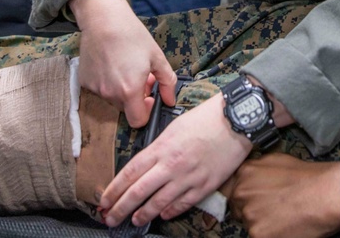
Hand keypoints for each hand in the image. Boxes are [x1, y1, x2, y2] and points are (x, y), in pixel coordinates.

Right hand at [72, 0, 176, 127]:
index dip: (146, 112)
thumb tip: (170, 101)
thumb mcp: (157, 57)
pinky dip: (108, 82)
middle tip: (141, 77)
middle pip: (126, 109)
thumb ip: (167, 83)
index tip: (149, 97)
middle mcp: (110, 93)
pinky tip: (111, 64)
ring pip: (113, 99)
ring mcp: (95, 88)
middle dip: (135, 98)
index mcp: (130, 91)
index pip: (138, 121)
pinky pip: (100, 89)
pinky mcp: (85, 81)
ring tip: (126, 67)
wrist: (104, 20)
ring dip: (121, 90)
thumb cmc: (133, 36)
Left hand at [99, 94, 251, 227]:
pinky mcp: (205, 185)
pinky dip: (170, 211)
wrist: (236, 120)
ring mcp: (188, 177)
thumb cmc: (206, 118)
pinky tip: (162, 215)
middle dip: (120, 208)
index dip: (114, 190)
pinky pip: (183, 203)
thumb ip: (159, 147)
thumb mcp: (174, 126)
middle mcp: (171, 165)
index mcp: (161, 148)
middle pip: (139, 192)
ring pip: (159, 202)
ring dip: (143, 214)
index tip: (104, 200)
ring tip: (134, 220)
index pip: (130, 173)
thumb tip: (147, 163)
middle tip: (110, 218)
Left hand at [224, 153, 339, 237]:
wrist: (324, 194)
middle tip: (272, 209)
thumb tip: (250, 177)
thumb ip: (256, 169)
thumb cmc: (307, 176)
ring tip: (282, 218)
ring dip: (261, 223)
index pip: (230, 189)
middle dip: (252, 209)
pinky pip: (259, 236)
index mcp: (244, 173)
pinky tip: (285, 227)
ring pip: (248, 224)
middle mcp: (241, 193)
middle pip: (238, 208)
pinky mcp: (258, 234)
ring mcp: (249, 215)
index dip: (243, 195)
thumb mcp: (276, 160)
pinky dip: (270, 234)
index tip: (252, 199)